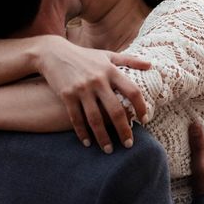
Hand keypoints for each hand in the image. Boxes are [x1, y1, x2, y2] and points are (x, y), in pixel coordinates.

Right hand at [39, 36, 149, 152]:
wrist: (53, 53)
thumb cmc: (84, 56)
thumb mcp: (108, 55)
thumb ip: (129, 60)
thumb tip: (150, 65)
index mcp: (111, 71)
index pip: (132, 92)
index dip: (141, 107)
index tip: (144, 120)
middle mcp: (98, 80)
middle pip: (115, 110)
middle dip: (123, 130)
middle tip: (129, 144)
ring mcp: (82, 89)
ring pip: (95, 119)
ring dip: (103, 137)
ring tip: (109, 150)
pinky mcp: (67, 95)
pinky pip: (76, 118)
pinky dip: (82, 132)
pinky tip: (88, 143)